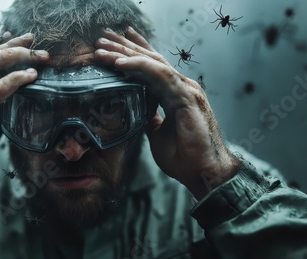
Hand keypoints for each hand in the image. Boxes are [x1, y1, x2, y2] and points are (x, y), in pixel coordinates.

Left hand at [94, 27, 239, 198]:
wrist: (204, 173)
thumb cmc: (185, 156)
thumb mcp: (157, 134)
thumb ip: (150, 118)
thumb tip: (138, 111)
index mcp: (175, 93)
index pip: (152, 67)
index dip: (134, 52)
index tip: (113, 44)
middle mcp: (182, 87)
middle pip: (150, 60)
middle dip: (124, 47)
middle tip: (102, 37)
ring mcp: (186, 90)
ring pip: (152, 64)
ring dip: (125, 54)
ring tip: (103, 48)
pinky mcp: (187, 98)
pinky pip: (160, 76)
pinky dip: (139, 67)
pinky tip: (120, 63)